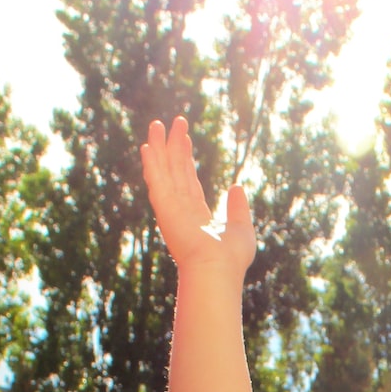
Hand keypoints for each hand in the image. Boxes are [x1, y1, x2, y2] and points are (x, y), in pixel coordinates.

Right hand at [140, 117, 255, 274]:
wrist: (218, 269)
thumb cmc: (231, 258)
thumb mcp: (241, 227)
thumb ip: (237, 207)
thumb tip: (236, 186)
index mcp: (196, 215)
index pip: (188, 180)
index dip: (185, 158)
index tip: (184, 138)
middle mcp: (180, 209)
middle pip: (174, 170)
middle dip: (172, 146)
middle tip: (172, 122)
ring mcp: (171, 208)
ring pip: (163, 170)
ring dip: (159, 147)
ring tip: (157, 124)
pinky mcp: (165, 207)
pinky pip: (157, 180)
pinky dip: (152, 163)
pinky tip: (148, 146)